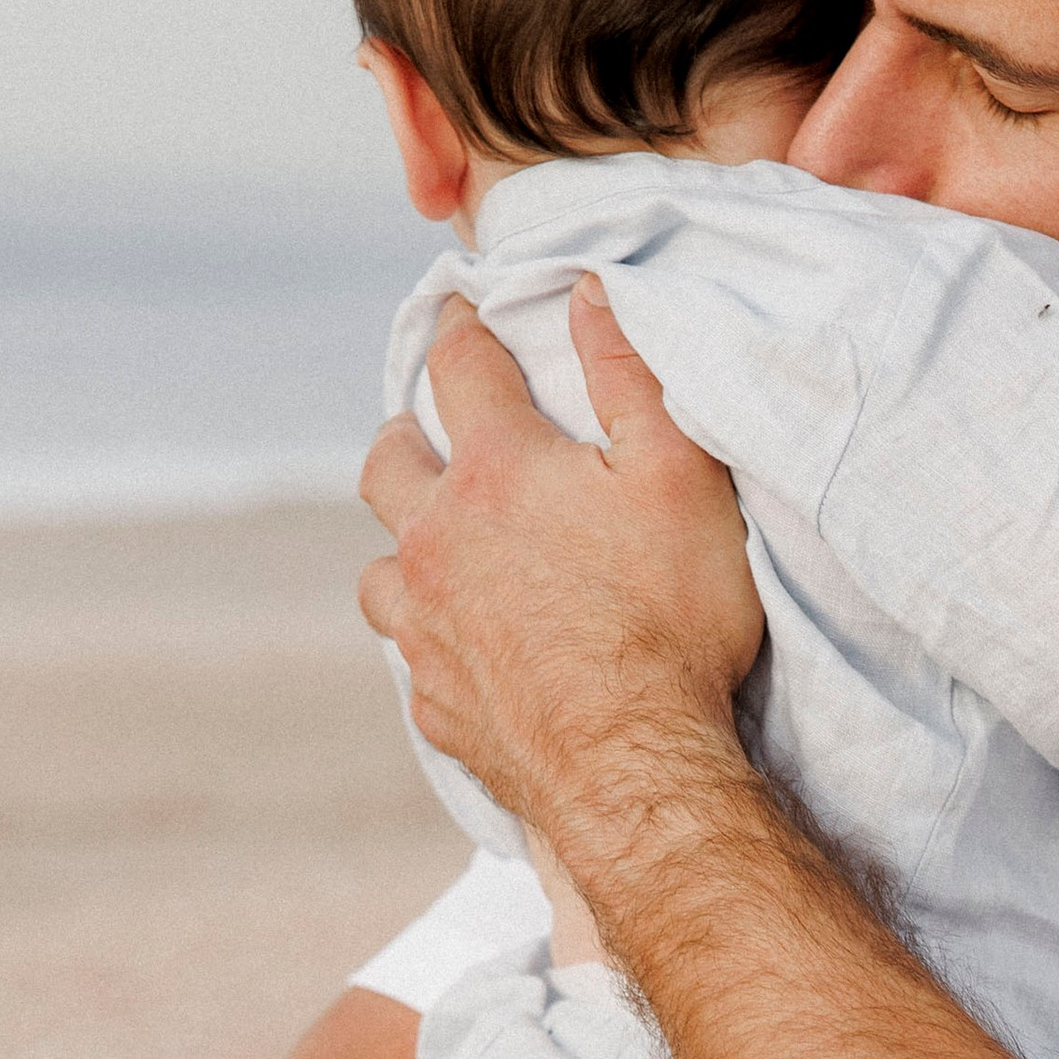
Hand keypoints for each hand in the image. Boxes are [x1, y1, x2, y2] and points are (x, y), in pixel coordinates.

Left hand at [357, 280, 765, 852]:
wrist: (637, 766)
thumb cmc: (669, 618)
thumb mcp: (679, 476)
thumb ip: (630, 376)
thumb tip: (589, 292)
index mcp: (495, 472)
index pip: (462, 368)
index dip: (463, 327)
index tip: (462, 308)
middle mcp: (436, 541)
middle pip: (386, 464)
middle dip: (405, 437)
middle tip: (426, 434)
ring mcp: (425, 628)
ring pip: (379, 570)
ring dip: (403, 551)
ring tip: (437, 555)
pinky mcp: (436, 704)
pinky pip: (414, 661)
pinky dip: (433, 644)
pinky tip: (467, 652)